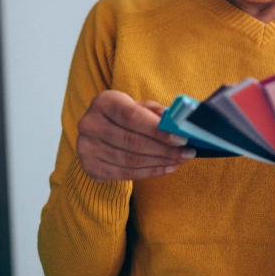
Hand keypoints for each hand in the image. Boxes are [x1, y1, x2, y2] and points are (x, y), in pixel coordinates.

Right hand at [76, 90, 194, 180]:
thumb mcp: (142, 108)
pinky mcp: (89, 166)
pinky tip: (167, 168)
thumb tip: (179, 123)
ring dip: (160, 162)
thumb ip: (159, 113)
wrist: (101, 132)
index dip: (158, 130)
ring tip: (180, 161)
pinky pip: (125, 173)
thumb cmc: (127, 117)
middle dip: (165, 150)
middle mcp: (89, 123)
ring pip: (130, 160)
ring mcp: (86, 147)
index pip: (132, 117)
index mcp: (104, 102)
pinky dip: (149, 172)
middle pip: (132, 141)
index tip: (182, 139)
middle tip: (188, 153)